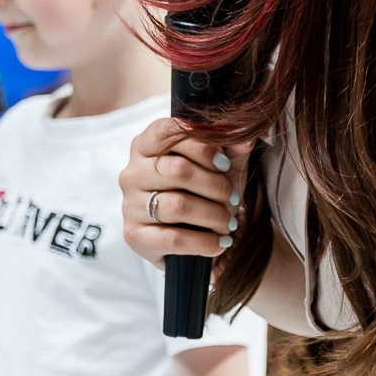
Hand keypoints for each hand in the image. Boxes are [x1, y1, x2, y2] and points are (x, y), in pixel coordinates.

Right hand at [121, 117, 251, 268]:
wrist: (188, 238)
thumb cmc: (202, 192)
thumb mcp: (220, 166)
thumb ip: (232, 148)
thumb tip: (245, 138)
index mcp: (145, 146)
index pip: (168, 132)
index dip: (202, 146)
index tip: (225, 163)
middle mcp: (132, 173)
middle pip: (177, 169)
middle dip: (215, 185)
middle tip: (233, 198)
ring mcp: (130, 205)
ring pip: (177, 205)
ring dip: (213, 215)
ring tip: (229, 222)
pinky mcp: (134, 236)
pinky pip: (174, 239)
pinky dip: (204, 242)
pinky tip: (220, 243)